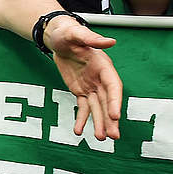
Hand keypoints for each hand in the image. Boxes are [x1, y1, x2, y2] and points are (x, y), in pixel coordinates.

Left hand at [45, 17, 121, 140]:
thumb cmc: (68, 34)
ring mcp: (91, 86)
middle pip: (107, 102)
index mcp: (104, 66)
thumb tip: (110, 41)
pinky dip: (82, 119)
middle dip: (110, 119)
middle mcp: (100, 78)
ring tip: (102, 139)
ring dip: (100, 123)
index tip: (115, 116)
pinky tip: (79, 131)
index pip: (113, 87)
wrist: (58, 38)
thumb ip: (92, 39)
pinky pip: (83, 107)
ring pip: (97, 108)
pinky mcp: (81, 90)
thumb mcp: (76, 34)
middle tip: (113, 136)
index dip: (115, 102)